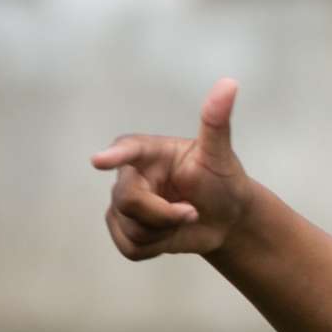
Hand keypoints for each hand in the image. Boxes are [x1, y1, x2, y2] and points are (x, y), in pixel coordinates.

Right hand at [91, 77, 254, 259]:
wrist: (228, 220)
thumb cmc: (224, 181)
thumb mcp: (222, 156)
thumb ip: (217, 123)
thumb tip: (230, 83)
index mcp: (151, 151)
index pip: (128, 149)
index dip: (116, 155)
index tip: (101, 161)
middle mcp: (132, 174)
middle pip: (126, 199)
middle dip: (163, 214)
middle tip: (192, 212)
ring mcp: (124, 202)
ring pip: (128, 226)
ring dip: (163, 233)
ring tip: (184, 219)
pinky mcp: (125, 228)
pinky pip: (129, 247)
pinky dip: (155, 248)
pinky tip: (169, 236)